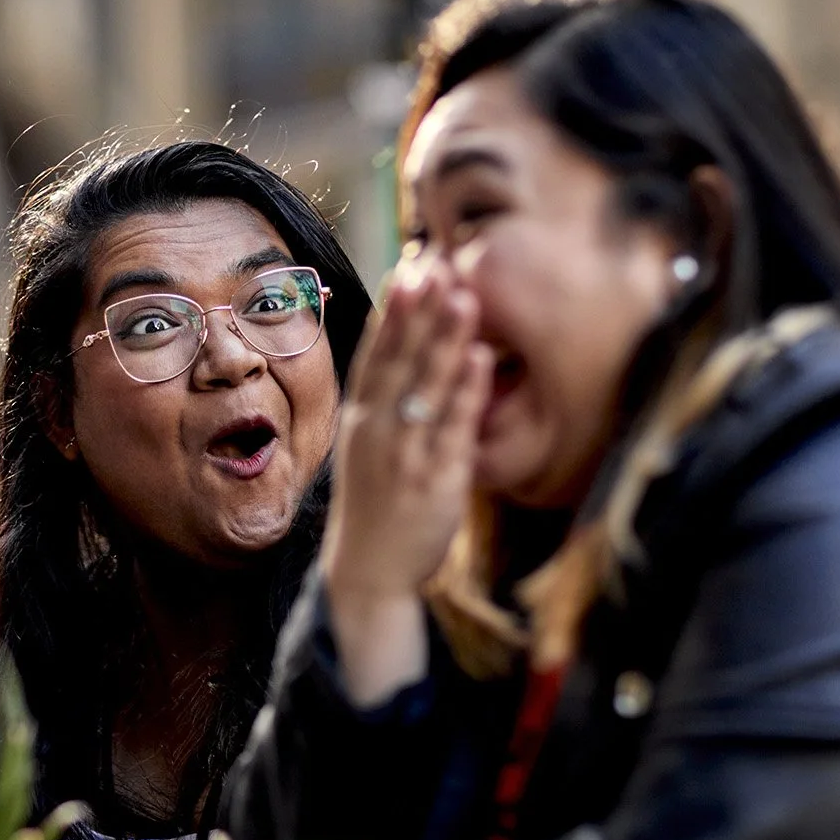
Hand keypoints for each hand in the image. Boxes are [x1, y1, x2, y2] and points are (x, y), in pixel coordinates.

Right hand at [319, 263, 491, 702]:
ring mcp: (405, 455)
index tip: (406, 270)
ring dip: (444, 339)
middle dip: (419, 312)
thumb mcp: (368, 450)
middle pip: (400, 362)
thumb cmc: (373, 508)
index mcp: (360, 422)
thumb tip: (406, 354)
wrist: (368, 575)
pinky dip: (466, 390)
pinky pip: (453, 428)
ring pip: (426, 387)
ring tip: (463, 296)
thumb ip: (386, 405)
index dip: (392, 313)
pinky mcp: (435, 481)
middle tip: (436, 265)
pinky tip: (479, 357)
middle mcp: (378, 432)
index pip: (375, 356)